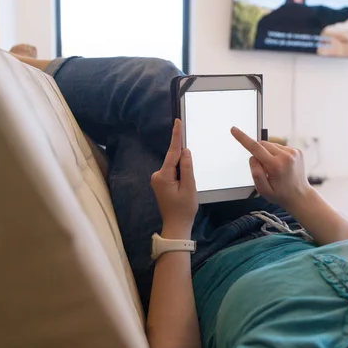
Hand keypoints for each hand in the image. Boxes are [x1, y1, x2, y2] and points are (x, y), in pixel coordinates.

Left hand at [151, 119, 197, 236]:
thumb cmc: (184, 209)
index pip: (172, 152)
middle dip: (185, 166)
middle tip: (189, 185)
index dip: (176, 136)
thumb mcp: (189, 187)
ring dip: (184, 173)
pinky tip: (183, 189)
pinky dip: (181, 176)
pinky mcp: (161, 182)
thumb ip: (187, 167)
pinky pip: (173, 172)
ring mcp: (158, 179)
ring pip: (175, 167)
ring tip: (186, 191)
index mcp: (163, 175)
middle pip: (175, 160)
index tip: (177, 122)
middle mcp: (157, 174)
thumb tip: (185, 151)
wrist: (176, 225)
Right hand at [231, 127, 312, 210]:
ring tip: (275, 169)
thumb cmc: (281, 194)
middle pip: (262, 145)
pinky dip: (276, 154)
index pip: (255, 148)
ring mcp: (293, 152)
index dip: (242, 138)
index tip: (234, 130)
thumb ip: (255, 173)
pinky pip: (279, 147)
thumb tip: (253, 157)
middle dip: (258, 153)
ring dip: (268, 154)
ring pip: (271, 145)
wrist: (300, 196)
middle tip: (264, 169)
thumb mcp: (263, 190)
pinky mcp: (297, 151)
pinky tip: (282, 166)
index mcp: (276, 166)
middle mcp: (286, 156)